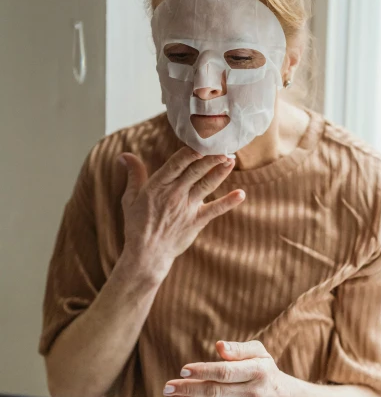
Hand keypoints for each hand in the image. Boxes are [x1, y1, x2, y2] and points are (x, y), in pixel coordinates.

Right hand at [118, 147, 244, 284]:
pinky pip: (215, 210)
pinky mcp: (196, 221)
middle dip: (211, 157)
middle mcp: (174, 194)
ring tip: (232, 160)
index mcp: (158, 185)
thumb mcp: (130, 198)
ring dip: (220, 172)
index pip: (177, 163)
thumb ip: (133, 174)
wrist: (146, 255)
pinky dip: (228, 202)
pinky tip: (241, 194)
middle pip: (195, 171)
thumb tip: (124, 155)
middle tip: (224, 146)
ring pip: (206, 185)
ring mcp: (186, 208)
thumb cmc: (137, 225)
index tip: (202, 142)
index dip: (191, 152)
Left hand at [163, 340, 288, 396]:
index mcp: (257, 371)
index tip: (183, 370)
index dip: (203, 371)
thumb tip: (219, 346)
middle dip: (189, 388)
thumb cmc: (264, 369)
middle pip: (216, 391)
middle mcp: (253, 392)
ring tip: (170, 393)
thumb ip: (238, 348)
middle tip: (168, 386)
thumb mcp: (258, 352)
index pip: (226, 372)